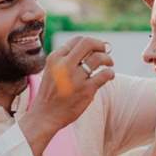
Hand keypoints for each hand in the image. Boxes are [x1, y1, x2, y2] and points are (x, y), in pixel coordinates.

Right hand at [19, 36, 113, 155]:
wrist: (45, 115)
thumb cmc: (51, 92)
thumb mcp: (52, 70)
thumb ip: (66, 59)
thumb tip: (93, 48)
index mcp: (55, 58)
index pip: (77, 40)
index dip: (90, 42)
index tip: (96, 48)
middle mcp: (64, 65)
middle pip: (88, 43)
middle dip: (100, 44)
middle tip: (106, 50)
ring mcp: (75, 77)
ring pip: (98, 58)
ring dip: (108, 59)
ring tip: (109, 64)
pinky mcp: (86, 90)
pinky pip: (104, 74)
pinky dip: (110, 73)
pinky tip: (109, 76)